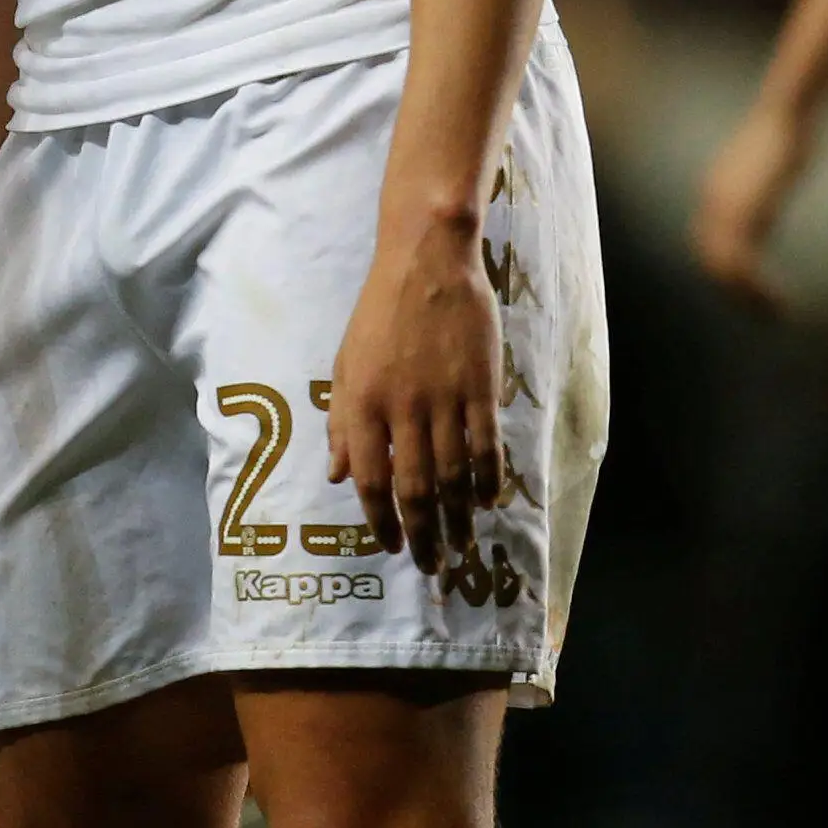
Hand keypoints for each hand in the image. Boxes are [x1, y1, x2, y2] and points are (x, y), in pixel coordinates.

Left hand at [328, 209, 504, 572]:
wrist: (426, 261)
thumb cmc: (380, 313)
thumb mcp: (345, 364)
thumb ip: (342, 422)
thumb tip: (338, 478)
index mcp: (362, 403)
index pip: (370, 480)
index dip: (380, 521)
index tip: (390, 546)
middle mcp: (402, 408)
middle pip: (415, 489)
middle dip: (423, 535)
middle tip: (431, 566)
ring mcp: (445, 398)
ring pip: (454, 476)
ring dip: (458, 518)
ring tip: (462, 546)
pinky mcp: (481, 387)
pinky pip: (486, 446)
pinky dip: (488, 480)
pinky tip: (487, 502)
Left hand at [691, 84, 818, 313]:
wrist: (785, 115)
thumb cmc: (786, 132)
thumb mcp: (768, 163)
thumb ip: (762, 181)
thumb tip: (773, 180)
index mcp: (716, 191)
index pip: (708, 243)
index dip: (727, 270)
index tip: (754, 289)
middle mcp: (712, 202)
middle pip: (710, 260)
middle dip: (735, 291)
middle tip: (765, 313)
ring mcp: (724, 210)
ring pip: (723, 270)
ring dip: (748, 298)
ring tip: (775, 315)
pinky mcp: (743, 216)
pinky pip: (741, 266)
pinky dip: (758, 290)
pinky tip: (781, 303)